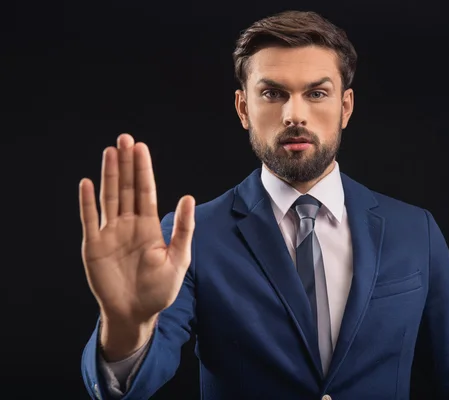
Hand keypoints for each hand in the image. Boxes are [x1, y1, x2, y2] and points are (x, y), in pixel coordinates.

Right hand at [79, 134, 194, 325]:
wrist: (136, 313)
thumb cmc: (159, 289)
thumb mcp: (178, 258)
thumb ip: (183, 229)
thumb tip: (188, 198)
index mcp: (149, 226)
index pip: (145, 191)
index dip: (143, 169)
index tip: (141, 148)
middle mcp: (128, 224)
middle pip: (127, 188)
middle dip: (126, 164)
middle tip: (125, 139)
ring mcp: (110, 233)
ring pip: (110, 198)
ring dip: (109, 175)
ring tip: (110, 152)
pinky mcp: (94, 246)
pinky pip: (90, 220)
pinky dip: (87, 202)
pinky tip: (87, 183)